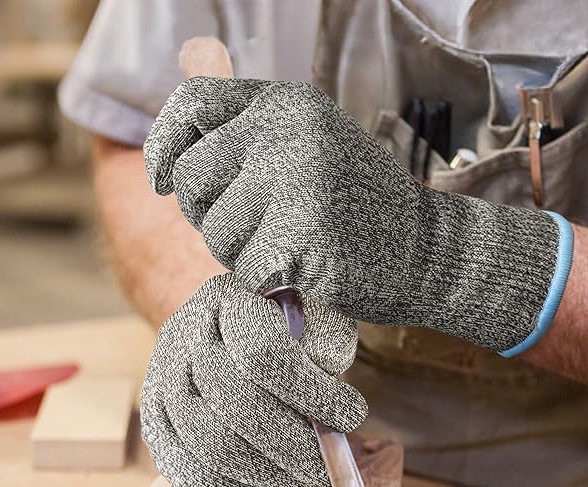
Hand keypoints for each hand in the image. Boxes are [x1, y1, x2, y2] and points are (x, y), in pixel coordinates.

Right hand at [140, 273, 365, 486]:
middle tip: (333, 473)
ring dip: (272, 481)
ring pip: (212, 448)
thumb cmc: (285, 325)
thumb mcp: (313, 314)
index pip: (262, 352)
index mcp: (225, 297)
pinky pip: (191, 476)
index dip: (310, 392)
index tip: (352, 415)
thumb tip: (333, 400)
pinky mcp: (156, 424)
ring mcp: (161, 381)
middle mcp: (183, 336)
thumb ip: (325, 343)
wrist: (226, 327)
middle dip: (295, 450)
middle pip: (236, 407)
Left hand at [144, 77, 566, 352]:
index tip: (162, 180)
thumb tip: (178, 103)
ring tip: (288, 245)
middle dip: (209, 215)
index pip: (192, 105)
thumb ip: (244, 129)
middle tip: (259, 226)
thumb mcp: (303, 143)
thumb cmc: (350, 205)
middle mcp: (287, 129)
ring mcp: (297, 178)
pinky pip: (244, 269)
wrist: (425, 252)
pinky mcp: (303, 233)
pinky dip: (266, 283)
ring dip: (240, 254)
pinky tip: (301, 270)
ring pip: (214, 232)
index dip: (164, 144)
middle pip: (190, 180)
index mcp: (283, 102)